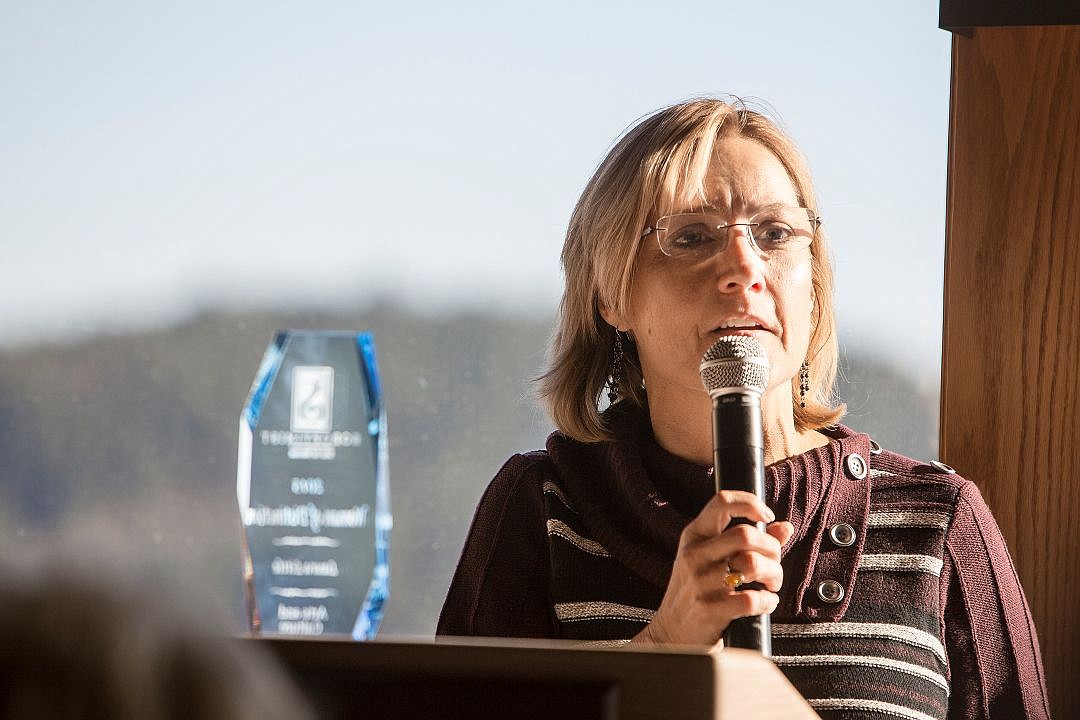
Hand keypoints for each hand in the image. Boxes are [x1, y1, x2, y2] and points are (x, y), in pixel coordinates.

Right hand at [632, 490, 793, 646]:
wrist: (670, 637)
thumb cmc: (697, 595)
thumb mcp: (712, 562)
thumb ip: (749, 542)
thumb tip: (785, 527)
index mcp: (694, 536)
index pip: (722, 501)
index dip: (751, 503)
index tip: (767, 517)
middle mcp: (694, 555)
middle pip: (746, 534)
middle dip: (772, 548)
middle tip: (774, 563)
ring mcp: (699, 583)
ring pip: (753, 564)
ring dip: (774, 574)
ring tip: (771, 584)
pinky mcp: (708, 610)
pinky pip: (753, 599)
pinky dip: (768, 602)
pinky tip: (763, 604)